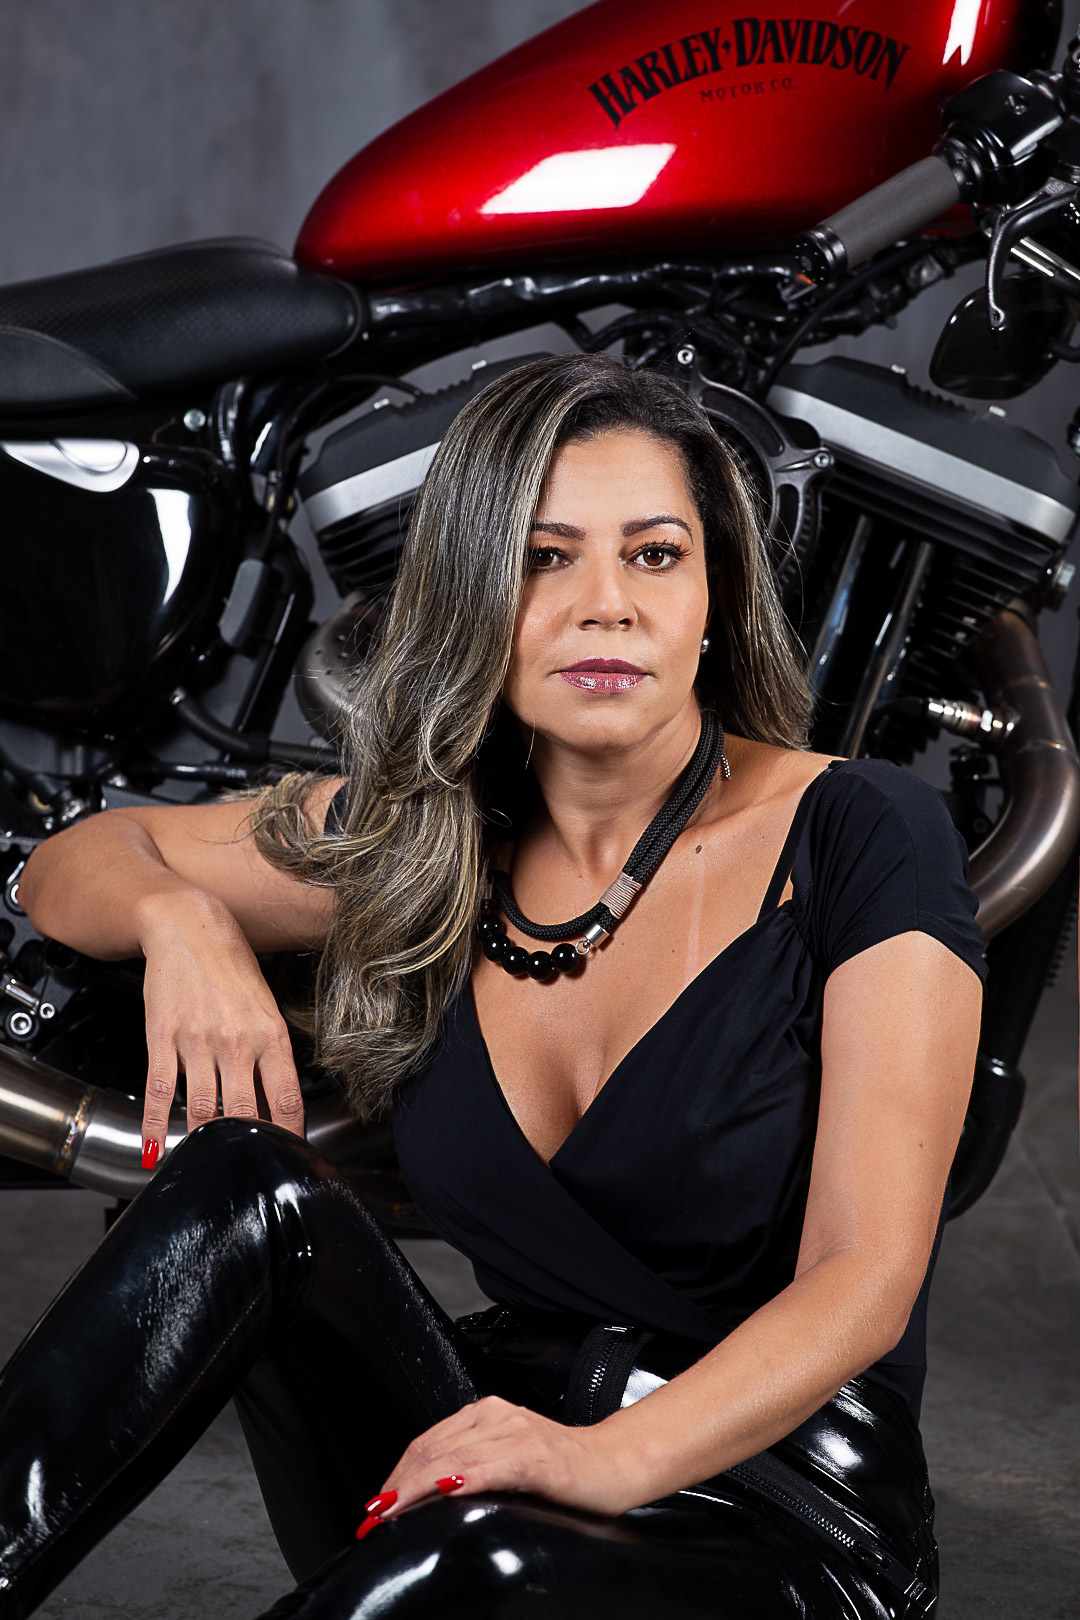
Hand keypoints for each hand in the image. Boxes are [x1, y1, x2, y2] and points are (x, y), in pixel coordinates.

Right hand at [138, 888, 303, 1154]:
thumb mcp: (266, 1007)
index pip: (286, 1100)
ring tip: (208, 1161)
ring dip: (204, 1142)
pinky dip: (156, 1126)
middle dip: (248, 1147)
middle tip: (249, 1169)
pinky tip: (157, 1148)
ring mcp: (197, 1042)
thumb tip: (274, 1102)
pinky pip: (160, 1092)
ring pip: (202, 1110)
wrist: (188, 928)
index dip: (290, 1136)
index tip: (290, 1156)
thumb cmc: (232, 966)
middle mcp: (236, 1042)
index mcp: (270, 1035)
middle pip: (245, 1114)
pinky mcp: (163, 1038)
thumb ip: (271, 1054)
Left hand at [368, 1396, 645, 1524]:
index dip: (397, 1474)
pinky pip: (488, 1467)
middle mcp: (497, 1415)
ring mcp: (516, 1432)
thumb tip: (429, 1497)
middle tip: (374, 1516)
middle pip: (431, 1449)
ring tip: (391, 1512)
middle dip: (397, 1485)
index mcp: (486, 1414)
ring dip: (413, 1487)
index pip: (427, 1443)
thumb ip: (474, 1465)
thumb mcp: (509, 1460)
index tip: (376, 1505)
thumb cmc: (564, 1468)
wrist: (615, 1464)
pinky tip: (442, 1493)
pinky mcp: (535, 1456)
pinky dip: (459, 1480)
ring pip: (450, 1458)